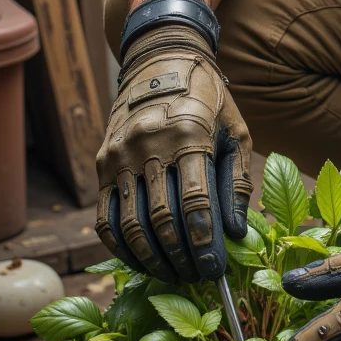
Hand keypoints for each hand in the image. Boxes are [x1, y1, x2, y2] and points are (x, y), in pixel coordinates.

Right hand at [95, 22, 251, 280]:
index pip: (195, 203)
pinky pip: (105, 215)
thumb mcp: (235, 130)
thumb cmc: (208, 99)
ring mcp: (120, 154)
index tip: (214, 269)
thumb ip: (238, 181)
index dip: (204, 243)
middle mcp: (149, 144)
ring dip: (151, 258)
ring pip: (130, 223)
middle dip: (180, 257)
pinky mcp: (102, 162)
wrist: (161, 60)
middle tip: (196, 279)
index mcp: (188, 133)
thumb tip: (236, 232)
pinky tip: (140, 261)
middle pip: (162, 219)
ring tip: (171, 276)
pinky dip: (121, 245)